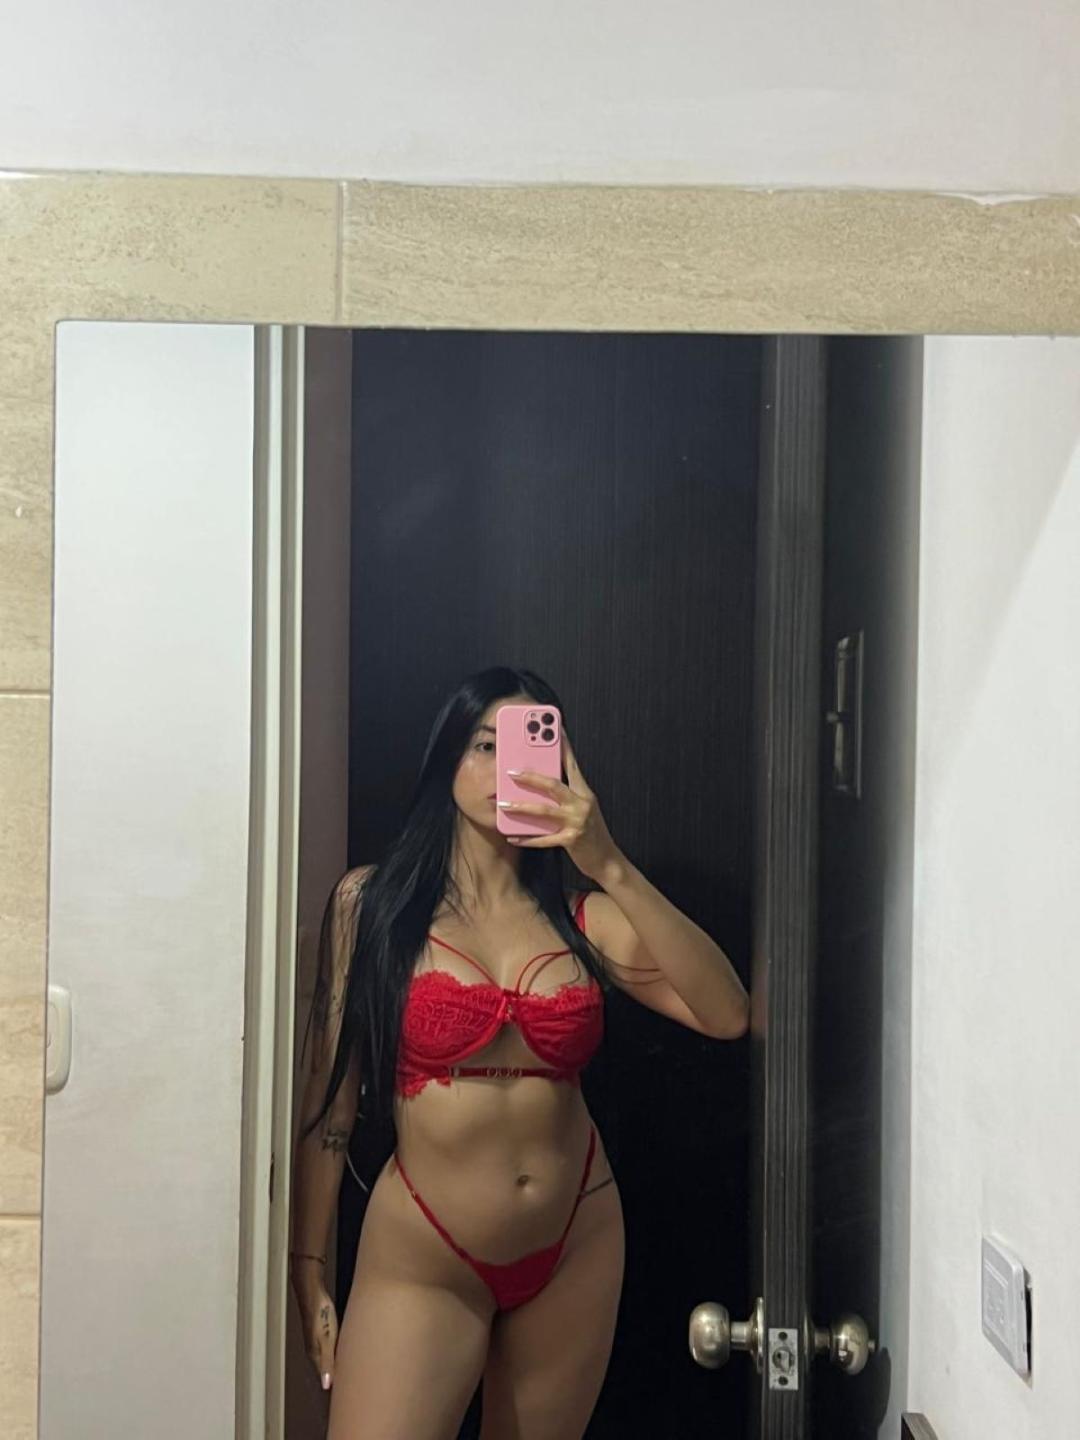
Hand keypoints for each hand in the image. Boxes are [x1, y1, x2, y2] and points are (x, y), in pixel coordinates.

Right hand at [291, 1262, 337, 1390]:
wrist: (312, 1292)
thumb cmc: (320, 1313)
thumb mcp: (327, 1338)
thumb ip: (328, 1361)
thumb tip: (326, 1385)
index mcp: (316, 1355)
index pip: (325, 1379)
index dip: (333, 1390)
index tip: (341, 1402)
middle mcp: (315, 1352)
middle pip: (326, 1372)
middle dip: (335, 1383)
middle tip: (346, 1396)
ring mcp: (317, 1343)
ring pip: (328, 1363)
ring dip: (335, 1371)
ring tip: (345, 1382)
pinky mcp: (321, 1334)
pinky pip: (330, 1353)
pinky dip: (336, 1360)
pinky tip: (343, 1360)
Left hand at [500, 728, 623, 882]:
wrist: (608, 861)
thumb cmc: (592, 833)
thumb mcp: (582, 809)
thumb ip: (566, 796)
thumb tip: (541, 783)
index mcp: (585, 792)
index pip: (572, 764)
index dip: (562, 747)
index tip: (553, 730)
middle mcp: (582, 803)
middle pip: (553, 784)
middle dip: (531, 776)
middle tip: (511, 772)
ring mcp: (577, 822)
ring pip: (544, 810)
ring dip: (521, 806)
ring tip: (503, 804)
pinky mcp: (571, 840)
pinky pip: (544, 838)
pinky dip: (527, 838)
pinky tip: (512, 837)